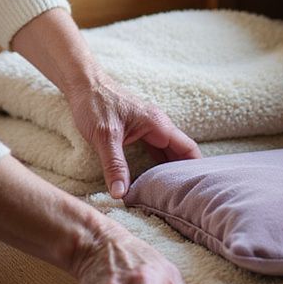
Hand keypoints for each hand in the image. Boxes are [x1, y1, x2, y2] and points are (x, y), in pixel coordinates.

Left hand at [65, 74, 200, 198]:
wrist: (82, 84)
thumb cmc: (94, 104)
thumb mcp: (104, 137)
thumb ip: (114, 166)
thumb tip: (121, 194)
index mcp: (158, 124)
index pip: (188, 149)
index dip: (196, 169)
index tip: (200, 189)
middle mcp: (158, 125)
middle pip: (180, 153)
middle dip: (183, 174)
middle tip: (186, 199)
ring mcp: (148, 128)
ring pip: (167, 153)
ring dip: (169, 172)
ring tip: (172, 195)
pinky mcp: (138, 131)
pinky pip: (154, 151)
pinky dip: (157, 166)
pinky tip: (153, 181)